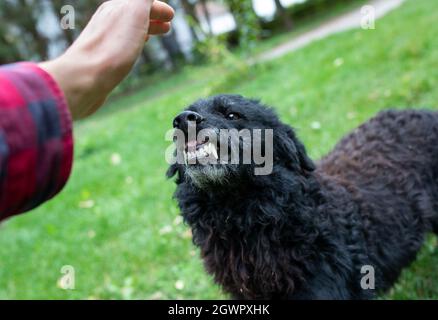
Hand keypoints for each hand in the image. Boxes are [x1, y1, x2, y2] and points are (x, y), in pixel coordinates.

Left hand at [39, 0, 173, 119]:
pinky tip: (133, 51)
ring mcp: (104, 39)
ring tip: (151, 36)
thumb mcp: (134, 12)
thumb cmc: (112, 46)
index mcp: (117, 8)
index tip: (170, 15)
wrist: (86, 78)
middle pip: (133, 15)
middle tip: (167, 26)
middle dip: (151, 18)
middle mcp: (108, 20)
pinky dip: (132, 43)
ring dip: (142, 30)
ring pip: (127, 30)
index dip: (157, 8)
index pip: (142, 3)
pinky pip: (120, 45)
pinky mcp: (101, 59)